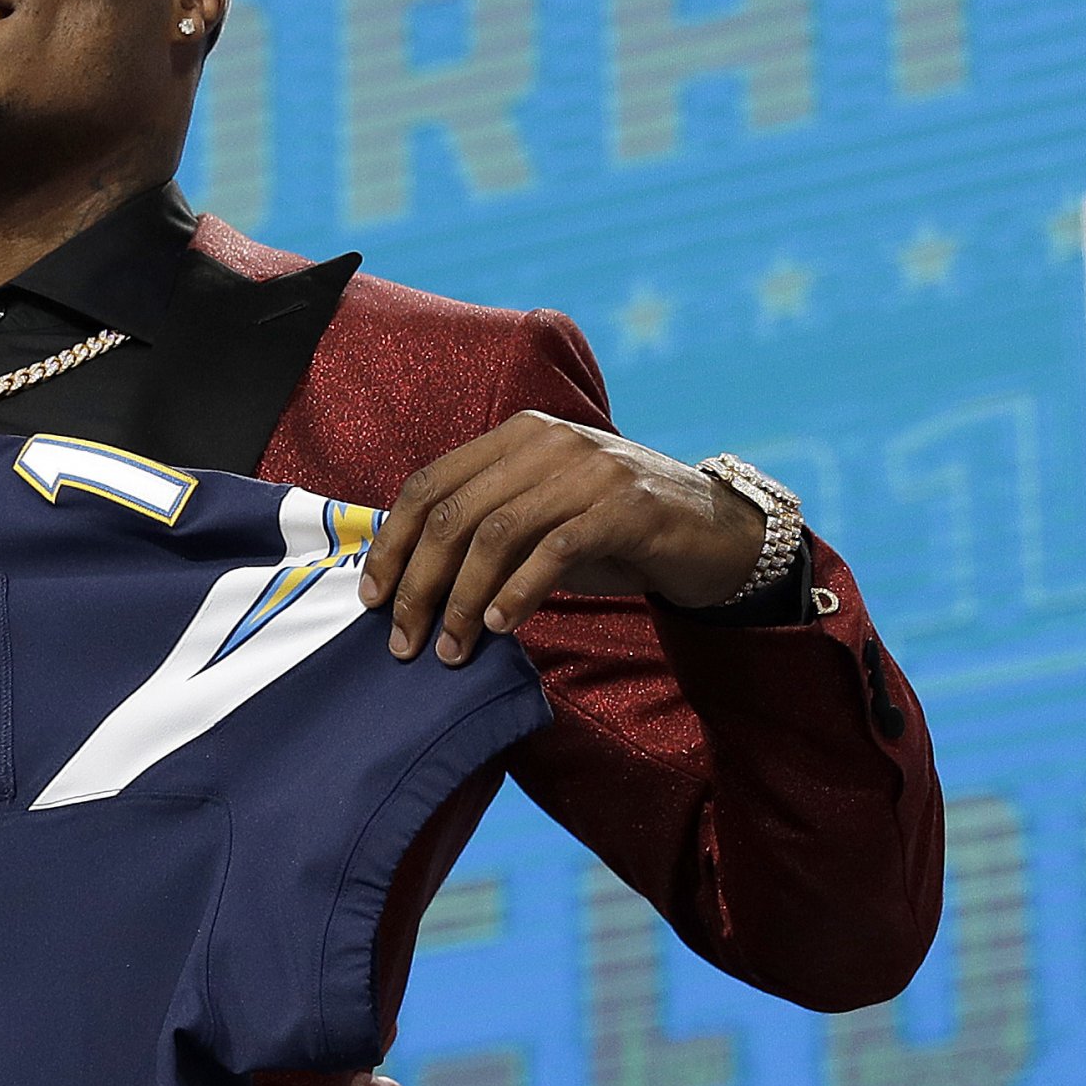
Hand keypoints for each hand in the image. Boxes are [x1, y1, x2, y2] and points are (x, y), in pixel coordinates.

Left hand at [359, 411, 764, 665]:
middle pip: (453, 515)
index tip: (374, 598)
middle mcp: (546, 440)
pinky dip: (518, 592)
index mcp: (515, 435)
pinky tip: (500, 626)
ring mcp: (589, 469)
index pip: (428, 485)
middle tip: (403, 642)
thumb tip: (403, 582)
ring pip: (496, 535)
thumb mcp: (537, 520)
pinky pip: (553, 550)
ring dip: (462, 601)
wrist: (712, 534)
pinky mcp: (626, 506)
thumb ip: (481, 531)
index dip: (392, 544)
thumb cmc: (608, 532)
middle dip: (419, 585)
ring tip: (449, 649)